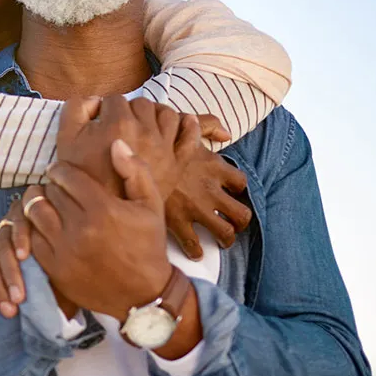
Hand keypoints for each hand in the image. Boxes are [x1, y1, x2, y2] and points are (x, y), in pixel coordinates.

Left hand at [24, 139, 171, 321]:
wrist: (144, 295)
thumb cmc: (148, 244)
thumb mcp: (151, 204)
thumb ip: (135, 170)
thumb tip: (115, 144)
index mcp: (103, 209)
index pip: (66, 176)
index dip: (61, 170)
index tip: (62, 172)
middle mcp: (81, 229)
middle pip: (49, 192)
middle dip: (51, 186)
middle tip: (56, 187)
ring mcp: (65, 251)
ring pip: (34, 214)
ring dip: (38, 204)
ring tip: (47, 203)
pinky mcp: (55, 269)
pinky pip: (32, 240)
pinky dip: (34, 229)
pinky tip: (45, 226)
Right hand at [56, 95, 181, 198]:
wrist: (103, 218)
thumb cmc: (84, 178)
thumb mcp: (66, 140)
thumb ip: (76, 109)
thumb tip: (95, 100)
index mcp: (118, 124)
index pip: (115, 100)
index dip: (105, 109)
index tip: (102, 122)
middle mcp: (145, 132)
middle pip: (141, 104)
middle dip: (129, 110)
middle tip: (119, 126)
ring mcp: (164, 148)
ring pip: (166, 114)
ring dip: (155, 114)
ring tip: (144, 124)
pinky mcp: (177, 164)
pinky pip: (189, 137)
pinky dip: (188, 125)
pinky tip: (183, 121)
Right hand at [164, 114, 252, 258]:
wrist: (133, 157)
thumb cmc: (156, 138)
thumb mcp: (183, 124)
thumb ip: (208, 124)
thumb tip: (227, 133)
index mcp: (214, 166)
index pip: (241, 183)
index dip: (237, 189)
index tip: (230, 192)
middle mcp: (210, 190)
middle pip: (241, 214)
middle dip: (239, 220)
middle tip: (231, 221)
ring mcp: (196, 208)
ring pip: (225, 233)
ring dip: (224, 237)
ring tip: (219, 238)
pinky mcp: (178, 223)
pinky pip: (194, 245)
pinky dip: (197, 251)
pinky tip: (195, 251)